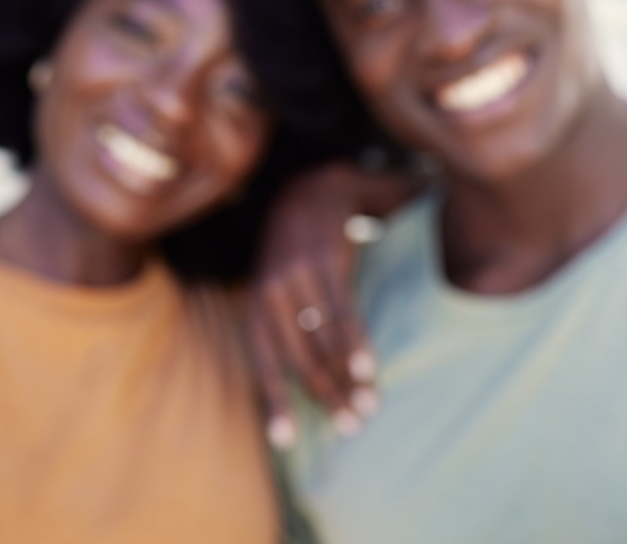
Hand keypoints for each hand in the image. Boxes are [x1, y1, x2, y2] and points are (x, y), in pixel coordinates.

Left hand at [246, 163, 380, 447]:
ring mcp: (297, 277)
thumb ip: (288, 321)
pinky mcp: (326, 261)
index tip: (286, 441)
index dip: (274, 402)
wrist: (315, 184)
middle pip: (299, 360)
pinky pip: (343, 313)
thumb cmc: (300, 245)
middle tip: (352, 427)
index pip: (263, 363)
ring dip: (347, 380)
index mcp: (256, 303)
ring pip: (323, 342)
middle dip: (326, 398)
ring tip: (369, 406)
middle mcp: (270, 293)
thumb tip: (309, 371)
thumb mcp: (280, 281)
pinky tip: (369, 370)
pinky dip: (356, 345)